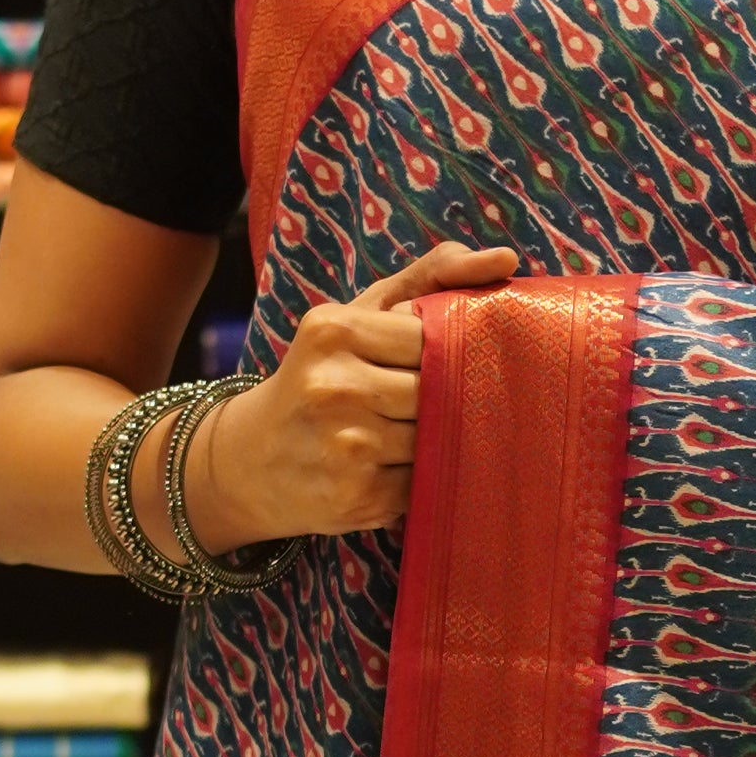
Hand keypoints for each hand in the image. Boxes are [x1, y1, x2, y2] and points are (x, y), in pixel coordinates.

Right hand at [189, 239, 518, 542]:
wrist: (249, 461)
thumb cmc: (319, 376)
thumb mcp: (358, 315)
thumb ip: (430, 277)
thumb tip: (506, 258)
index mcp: (333, 330)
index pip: (435, 336)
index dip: (449, 352)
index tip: (443, 362)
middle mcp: (334, 386)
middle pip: (439, 390)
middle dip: (445, 399)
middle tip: (433, 403)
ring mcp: (346, 446)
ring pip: (437, 439)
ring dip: (437, 441)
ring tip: (408, 435)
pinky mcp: (357, 498)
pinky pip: (425, 484)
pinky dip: (421, 479)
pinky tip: (393, 468)